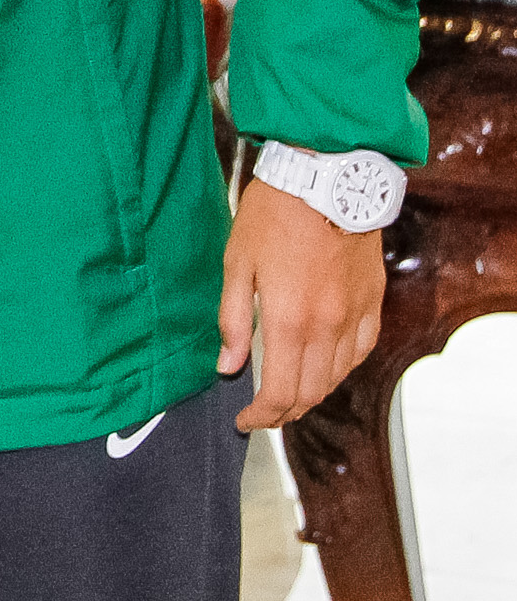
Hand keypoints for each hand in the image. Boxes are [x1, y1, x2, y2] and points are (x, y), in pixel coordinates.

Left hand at [217, 176, 383, 429]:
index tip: (245, 421)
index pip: (281, 391)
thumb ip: (233, 320)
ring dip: (313, 393)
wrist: (327, 179)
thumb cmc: (274, 215)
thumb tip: (227, 366)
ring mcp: (356, 316)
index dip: (262, 416)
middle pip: (312, 392)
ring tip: (288, 393)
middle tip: (263, 413)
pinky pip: (360, 351)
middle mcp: (329, 326)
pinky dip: (339, 368)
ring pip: (338, 377)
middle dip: (286, 411)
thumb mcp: (236, 264)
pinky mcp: (373, 302)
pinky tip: (323, 365)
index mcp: (290, 320)